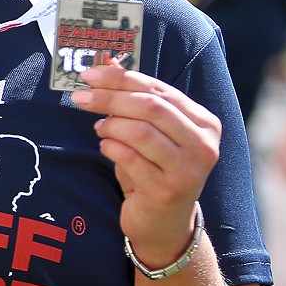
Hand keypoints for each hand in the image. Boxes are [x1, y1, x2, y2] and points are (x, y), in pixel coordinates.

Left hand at [68, 65, 219, 265]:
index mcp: (204, 122)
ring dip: (111, 125)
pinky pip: (130, 158)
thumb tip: (107, 60)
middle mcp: (204, 144)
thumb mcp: (148, 132)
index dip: (122, 79)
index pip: (159, 90)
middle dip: (110, 98)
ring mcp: (189, 169)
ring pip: (141, 131)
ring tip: (99, 129)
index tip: (89, 75)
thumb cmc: (153, 170)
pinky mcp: (168, 191)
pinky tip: (106, 148)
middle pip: (151, 107)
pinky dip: (111, 148)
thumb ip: (133, 98)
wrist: (163, 225)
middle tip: (81, 98)